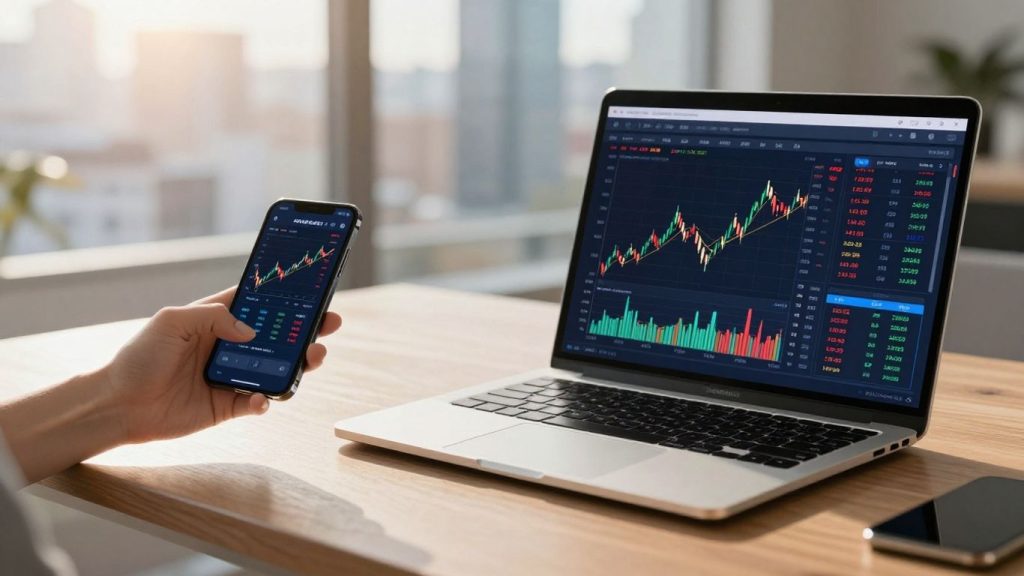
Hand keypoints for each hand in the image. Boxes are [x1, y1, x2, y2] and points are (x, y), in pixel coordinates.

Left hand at [105, 287, 342, 443]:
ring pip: (276, 368)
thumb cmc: (138, 358)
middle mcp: (227, 347)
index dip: (283, 297)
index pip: (257, 303)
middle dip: (305, 330)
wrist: (118, 405)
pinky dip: (267, 400)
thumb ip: (213, 317)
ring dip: (298, 364)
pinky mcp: (227, 406)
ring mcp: (230, 376)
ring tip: (313, 357)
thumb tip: (251, 331)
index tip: (310, 291)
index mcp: (215, 321)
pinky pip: (258, 402)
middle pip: (276, 336)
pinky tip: (263, 397)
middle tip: (329, 324)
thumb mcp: (172, 321)